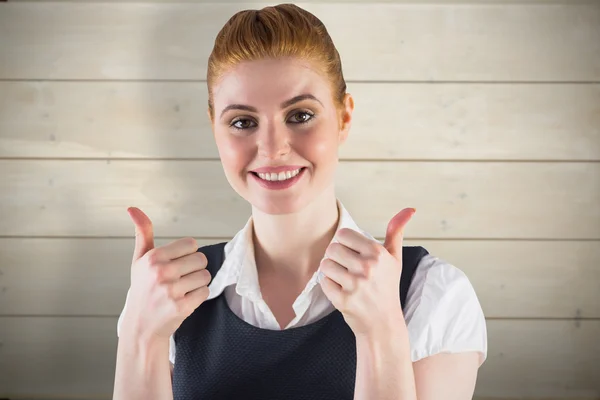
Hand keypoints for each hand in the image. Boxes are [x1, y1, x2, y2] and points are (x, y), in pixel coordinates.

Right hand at [120, 207, 211, 341]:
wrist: (141, 327)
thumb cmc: (142, 290)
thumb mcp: (139, 260)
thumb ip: (143, 233)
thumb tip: (133, 208)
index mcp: (153, 258)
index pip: (191, 244)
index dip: (188, 254)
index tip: (177, 264)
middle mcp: (161, 273)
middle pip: (201, 259)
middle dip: (195, 269)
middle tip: (181, 278)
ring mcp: (171, 291)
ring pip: (205, 276)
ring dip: (197, 283)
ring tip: (182, 290)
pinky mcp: (182, 307)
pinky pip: (205, 292)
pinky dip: (198, 296)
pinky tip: (184, 300)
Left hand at [319, 208, 415, 336]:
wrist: (383, 324)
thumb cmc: (387, 287)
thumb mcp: (395, 258)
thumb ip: (396, 231)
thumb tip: (409, 209)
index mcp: (378, 253)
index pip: (343, 234)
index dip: (345, 244)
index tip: (353, 256)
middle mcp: (367, 267)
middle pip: (331, 248)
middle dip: (336, 258)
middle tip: (348, 270)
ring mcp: (355, 284)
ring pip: (325, 264)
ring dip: (331, 272)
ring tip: (344, 280)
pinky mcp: (343, 300)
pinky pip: (323, 282)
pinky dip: (329, 287)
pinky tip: (342, 292)